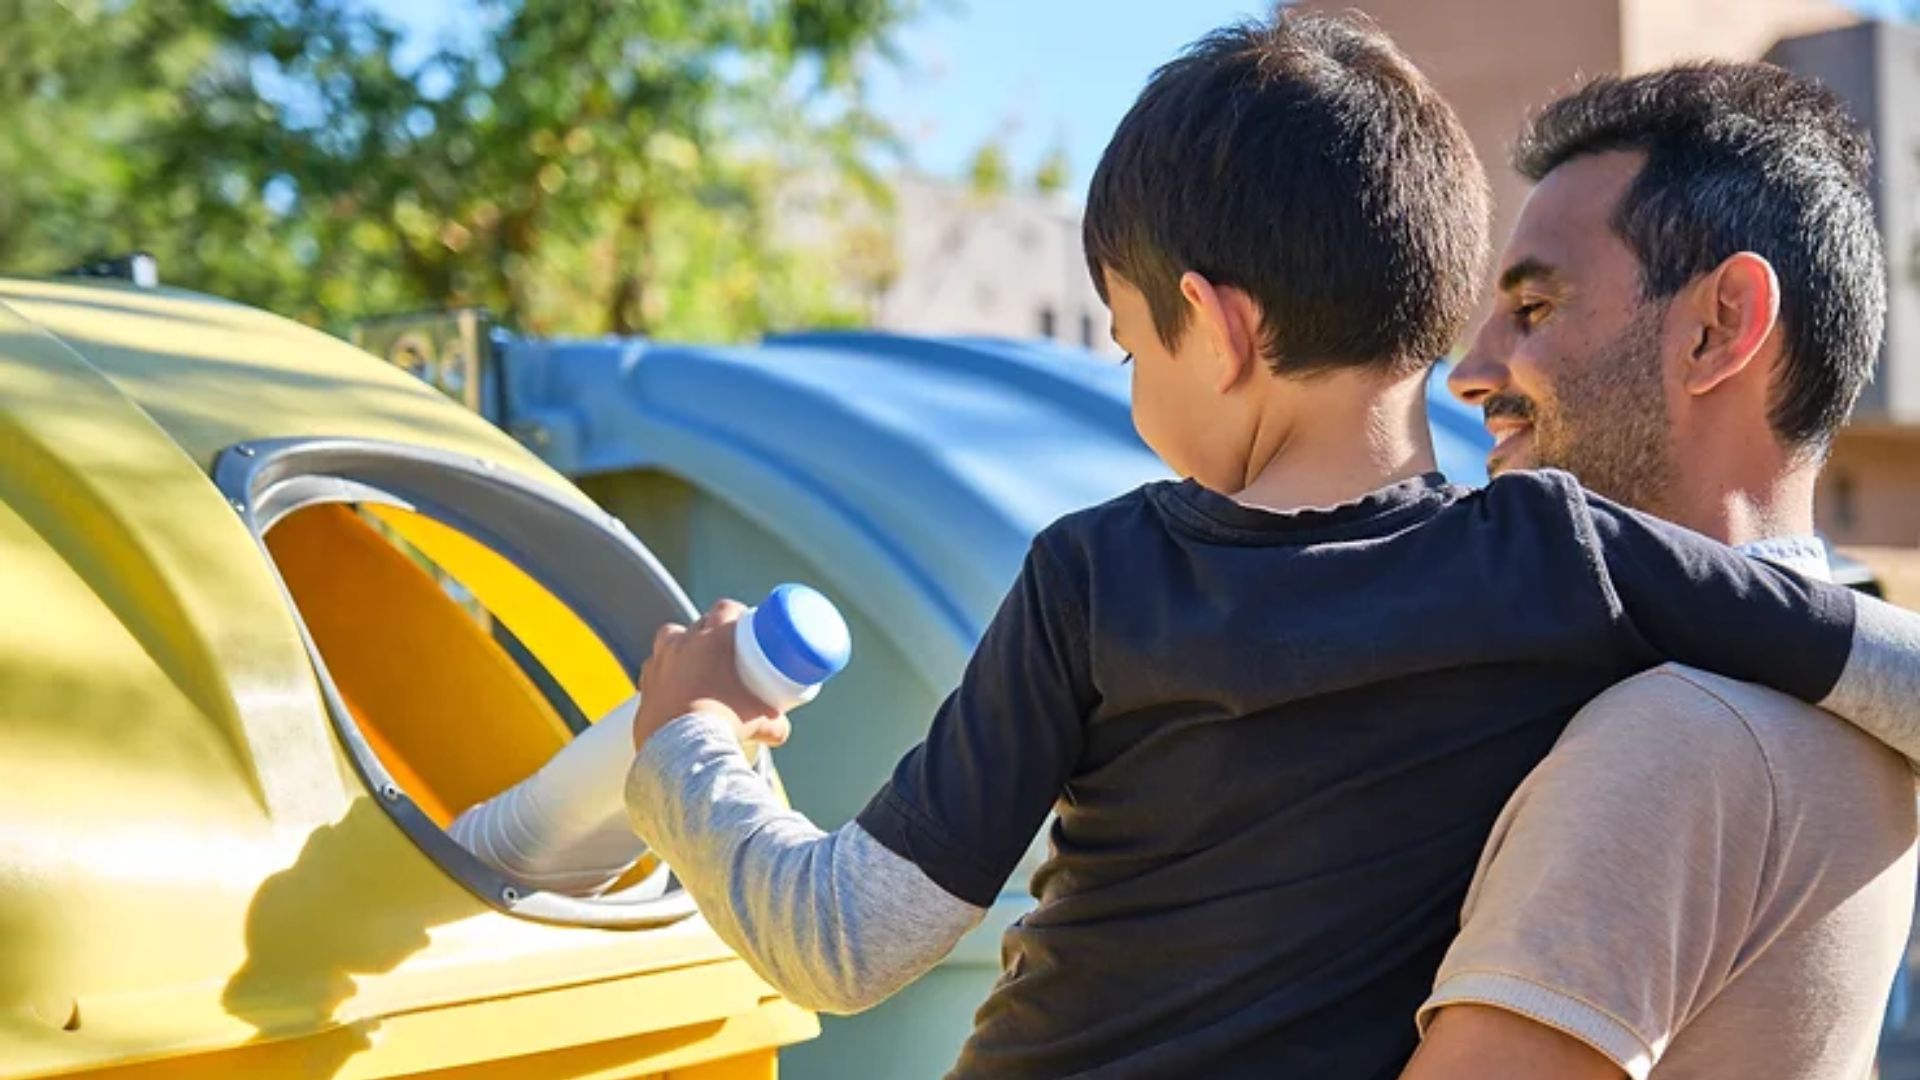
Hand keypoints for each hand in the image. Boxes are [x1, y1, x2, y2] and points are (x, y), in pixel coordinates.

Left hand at [633, 599, 792, 753]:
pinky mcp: (644, 686)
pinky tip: (673, 688)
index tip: (744, 624)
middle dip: (711, 631)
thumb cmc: (721, 727)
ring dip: (682, 645)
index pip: (725, 608)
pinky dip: (663, 674)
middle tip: (725, 650)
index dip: (735, 613)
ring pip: (669, 639)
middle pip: (698, 623)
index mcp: (712, 641)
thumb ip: (774, 722)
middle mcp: (681, 644)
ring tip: (694, 663)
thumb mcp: (760, 722)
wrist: (681, 751)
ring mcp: (659, 663)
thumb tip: (780, 728)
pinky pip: (653, 669)